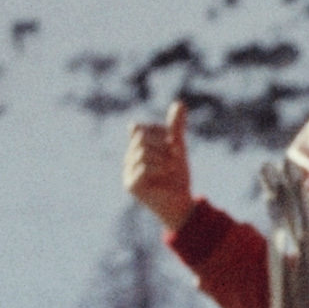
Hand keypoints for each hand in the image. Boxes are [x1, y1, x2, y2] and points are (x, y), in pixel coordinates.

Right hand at [120, 95, 194, 224]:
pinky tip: (167, 172)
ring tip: (172, 167)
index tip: (172, 143)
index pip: (140, 128)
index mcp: (136, 148)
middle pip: (140, 138)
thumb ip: (176, 128)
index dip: (159, 132)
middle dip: (162, 144)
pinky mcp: (131, 185)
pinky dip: (159, 167)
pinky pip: (142, 167)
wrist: (181, 203)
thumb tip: (178, 103)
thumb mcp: (178, 147)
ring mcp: (127, 172)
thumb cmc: (177, 176)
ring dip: (163, 157)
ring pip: (142, 152)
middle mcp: (129, 158)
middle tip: (175, 156)